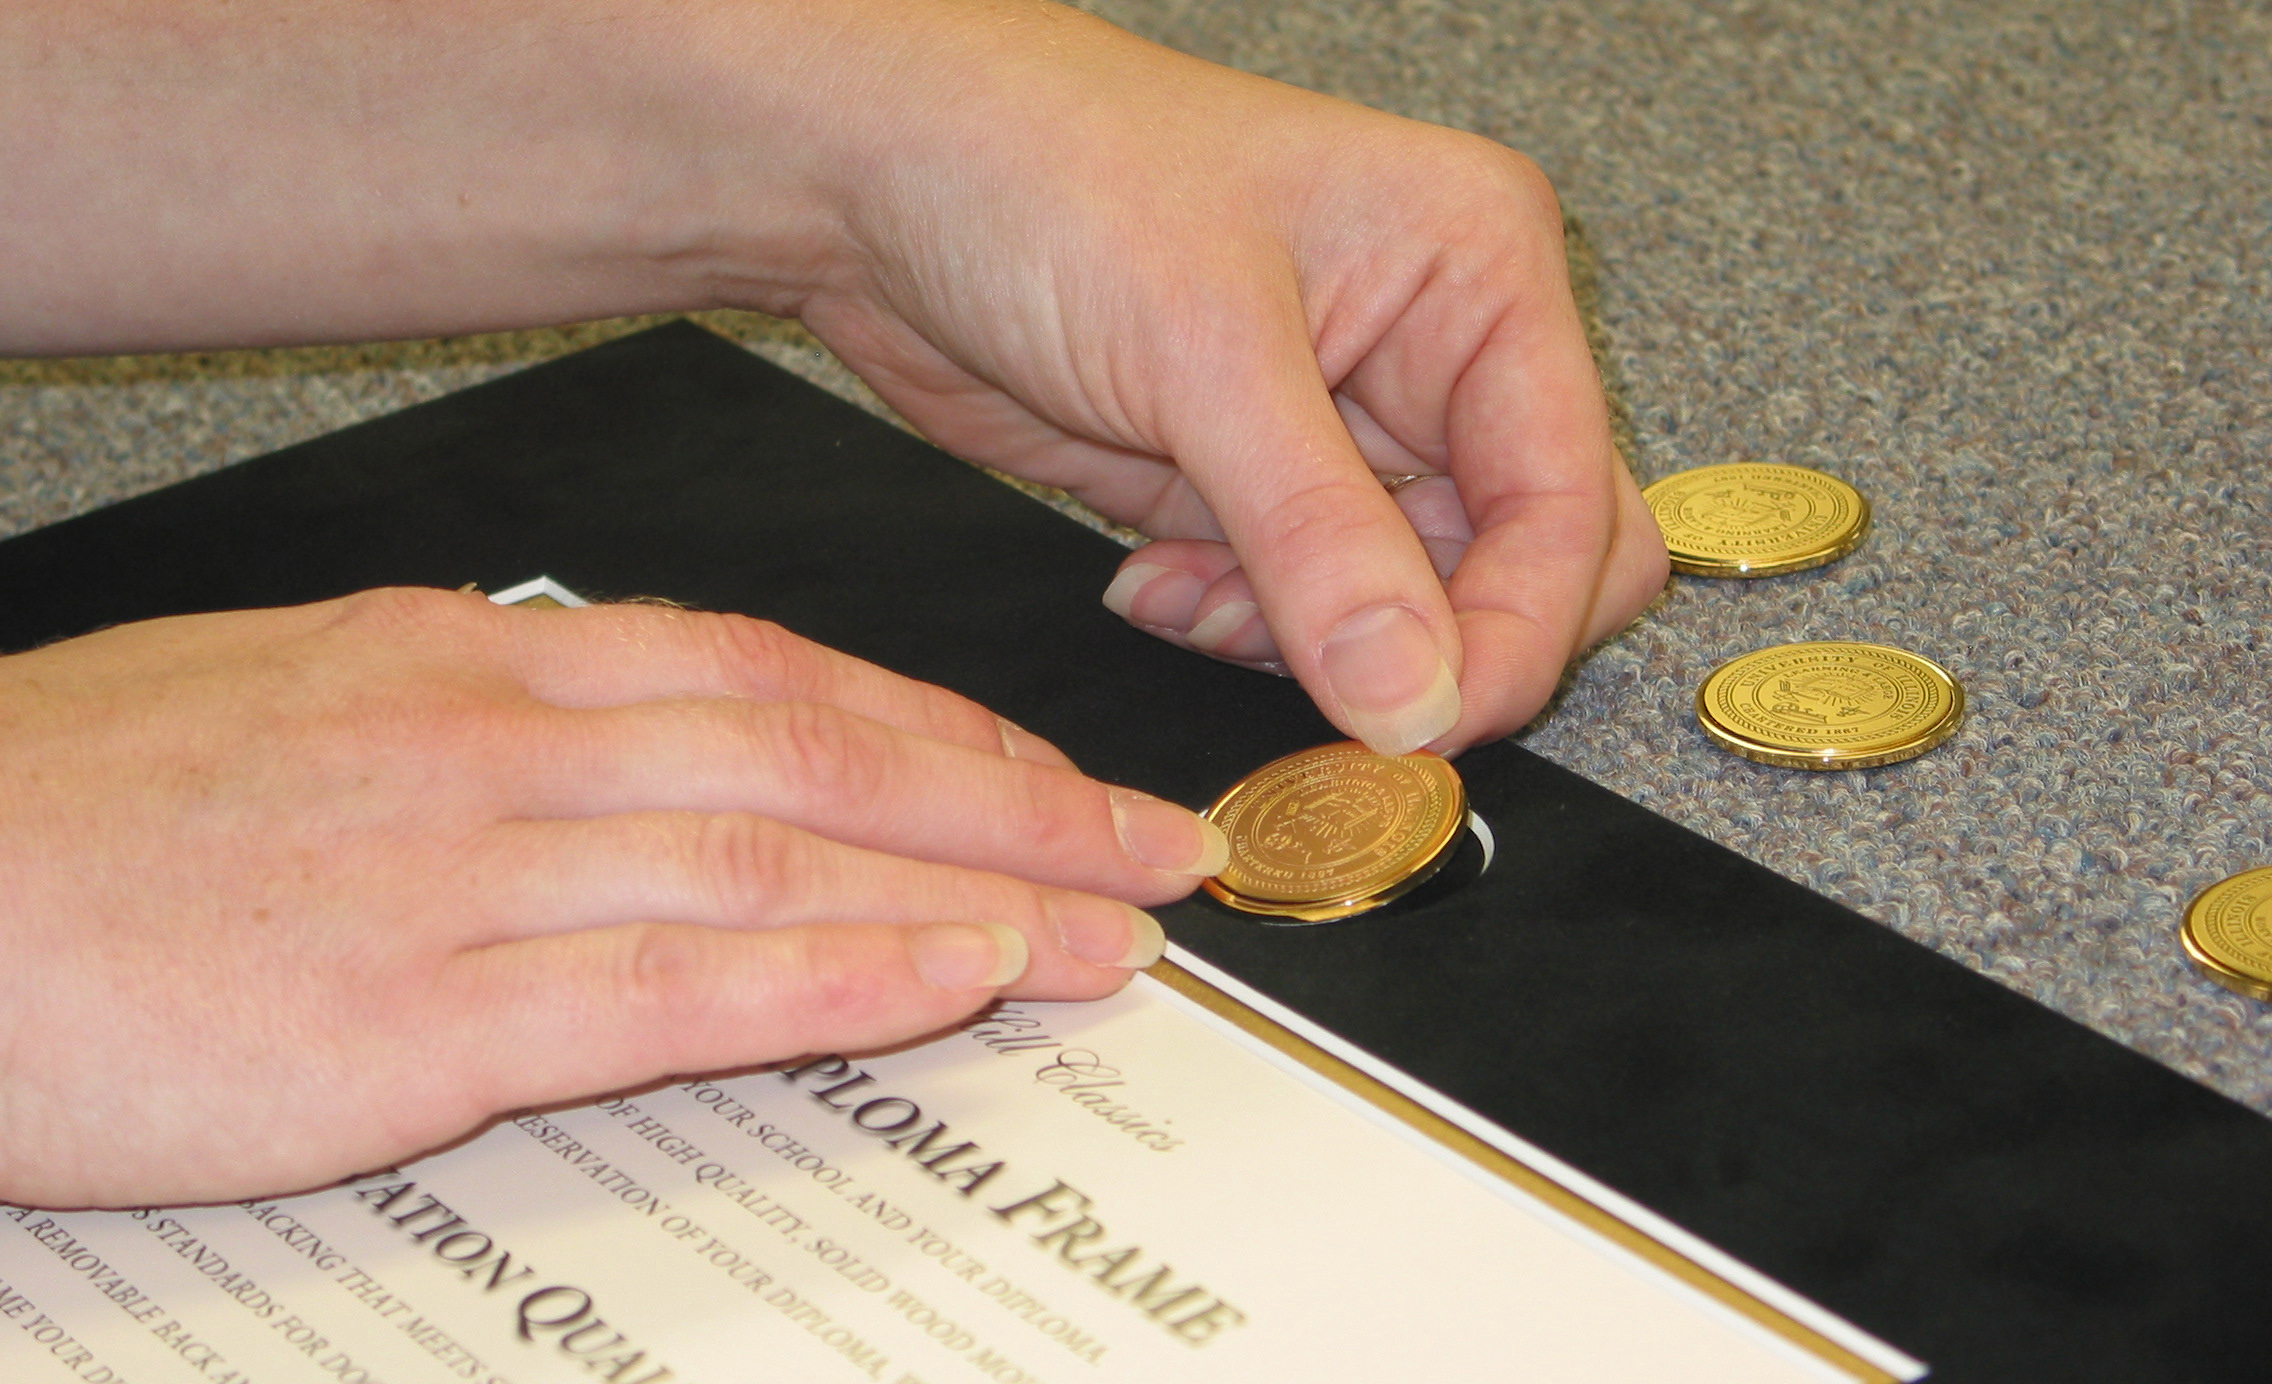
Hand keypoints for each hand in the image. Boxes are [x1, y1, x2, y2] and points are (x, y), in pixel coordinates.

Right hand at [0, 589, 1219, 1207]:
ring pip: (783, 858)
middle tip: (1153, 842)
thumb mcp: (309, 701)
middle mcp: (499, 735)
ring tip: (1112, 926)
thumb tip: (639, 740)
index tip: (1044, 765)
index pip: (765, 668)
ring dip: (972, 888)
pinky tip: (957, 979)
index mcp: (473, 655)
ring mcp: (467, 866)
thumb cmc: (86, 807)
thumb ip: (491, 718)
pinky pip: (677, 982)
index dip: (935, 719)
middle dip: (1010, 798)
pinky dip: (840, 976)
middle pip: (818, 752)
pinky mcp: (418, 1011)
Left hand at [788, 4, 1669, 753]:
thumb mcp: (1201, 352)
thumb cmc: (1044, 172)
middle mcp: (1440, 351)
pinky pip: (1305, 615)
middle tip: (1319, 686)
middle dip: (1425, 647)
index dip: (1512, 634)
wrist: (875, 175)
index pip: (1569, 502)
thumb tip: (1420, 704)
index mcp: (1480, 271)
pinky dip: (1239, 629)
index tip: (1421, 730)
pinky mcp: (1258, 488)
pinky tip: (1152, 579)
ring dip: (1309, 646)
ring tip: (1191, 593)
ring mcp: (1349, 427)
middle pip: (1523, 568)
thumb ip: (1322, 541)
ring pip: (1411, 612)